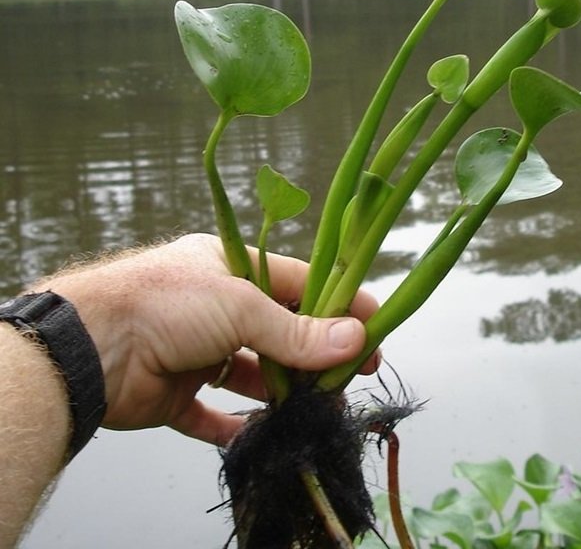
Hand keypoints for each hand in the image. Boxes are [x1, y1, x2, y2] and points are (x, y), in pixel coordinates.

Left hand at [40, 233, 377, 444]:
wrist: (87, 349)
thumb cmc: (164, 304)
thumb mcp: (240, 306)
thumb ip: (296, 330)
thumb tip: (353, 340)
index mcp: (231, 267)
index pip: (300, 284)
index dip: (338, 305)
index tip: (373, 328)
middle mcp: (215, 306)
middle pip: (280, 331)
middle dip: (314, 355)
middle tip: (350, 379)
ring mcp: (195, 350)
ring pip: (253, 374)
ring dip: (282, 391)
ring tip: (316, 409)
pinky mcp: (174, 391)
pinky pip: (212, 412)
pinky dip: (235, 425)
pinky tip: (258, 433)